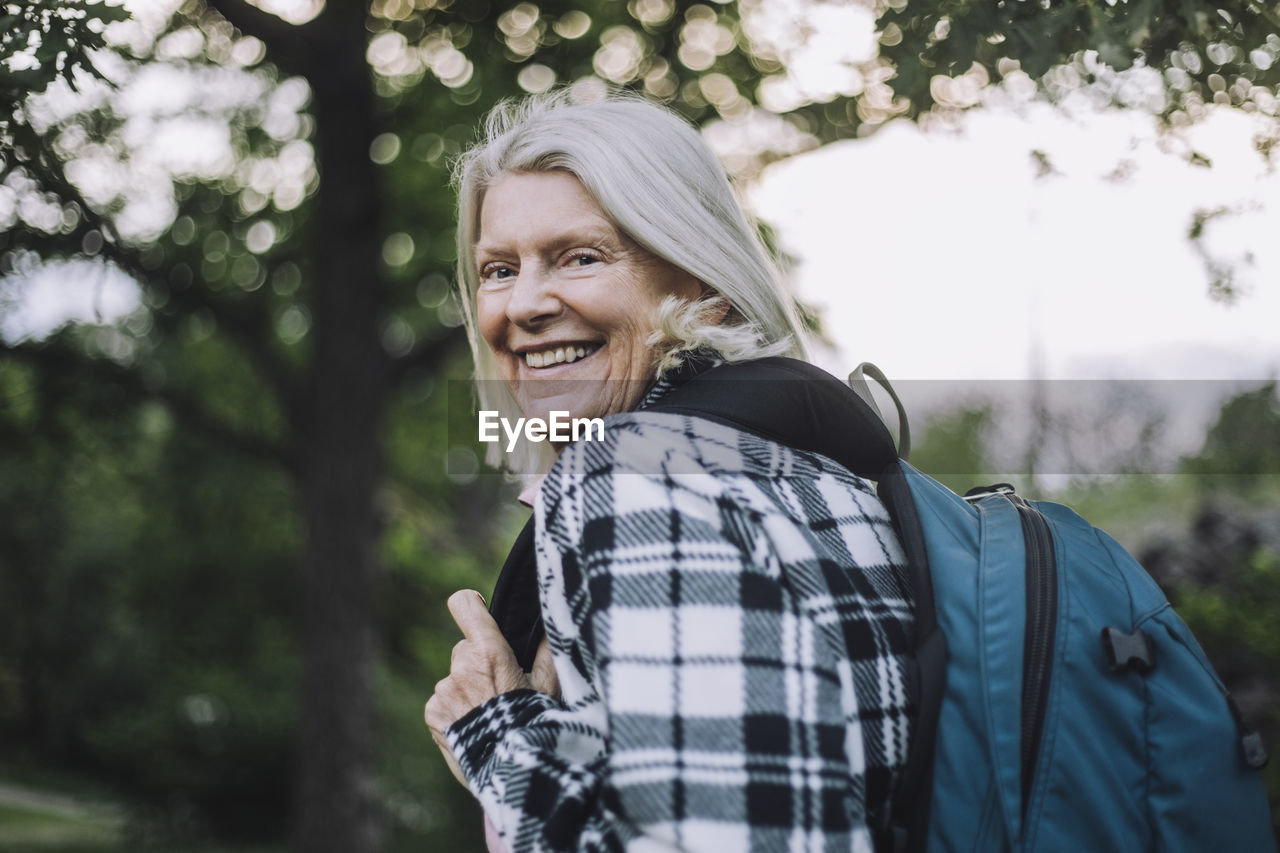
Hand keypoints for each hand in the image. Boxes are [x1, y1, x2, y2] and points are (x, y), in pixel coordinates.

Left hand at [425, 590, 559, 788]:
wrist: (512, 771)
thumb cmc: (536, 724)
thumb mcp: (551, 686)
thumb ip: (548, 649)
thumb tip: (550, 623)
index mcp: (489, 653)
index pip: (464, 605)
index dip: (471, 604)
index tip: (477, 609)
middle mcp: (460, 667)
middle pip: (465, 649)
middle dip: (480, 663)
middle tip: (501, 690)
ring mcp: (442, 692)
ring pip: (455, 677)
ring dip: (468, 689)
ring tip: (490, 716)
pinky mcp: (431, 714)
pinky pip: (442, 700)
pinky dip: (455, 710)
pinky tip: (474, 727)